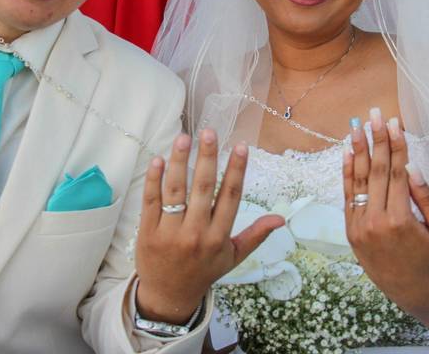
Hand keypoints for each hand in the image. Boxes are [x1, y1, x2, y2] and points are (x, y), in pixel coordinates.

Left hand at [135, 130, 284, 323]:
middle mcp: (196, 233)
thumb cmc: (203, 271)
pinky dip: (154, 180)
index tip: (240, 146)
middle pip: (203, 189)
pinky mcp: (148, 232)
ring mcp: (170, 233)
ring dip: (179, 162)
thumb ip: (255, 235)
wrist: (169, 296)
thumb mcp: (233, 257)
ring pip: (176, 191)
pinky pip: (151, 201)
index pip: (231, 197)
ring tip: (184, 138)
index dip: (237, 170)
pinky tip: (159, 159)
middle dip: (207, 158)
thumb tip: (281, 219)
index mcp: (219, 237)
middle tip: (210, 132)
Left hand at [343, 109, 428, 310]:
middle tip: (374, 114)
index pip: (397, 173)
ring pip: (358, 180)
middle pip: (376, 170)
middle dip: (376, 139)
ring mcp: (359, 225)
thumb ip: (427, 199)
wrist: (410, 289)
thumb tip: (412, 167)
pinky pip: (348, 195)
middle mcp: (376, 221)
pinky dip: (347, 172)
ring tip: (357, 126)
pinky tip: (347, 152)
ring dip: (358, 150)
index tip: (394, 123)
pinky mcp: (350, 229)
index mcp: (401, 220)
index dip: (396, 146)